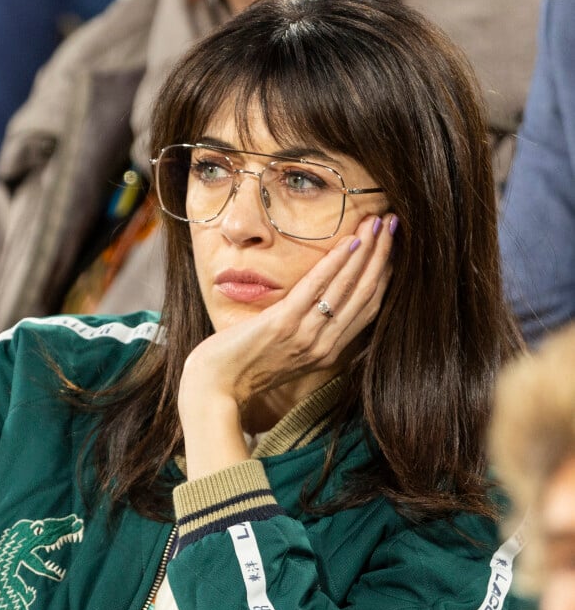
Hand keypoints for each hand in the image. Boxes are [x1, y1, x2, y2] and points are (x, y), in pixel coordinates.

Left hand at [179, 212, 395, 478]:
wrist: (215, 387)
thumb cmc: (244, 366)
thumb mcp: (285, 350)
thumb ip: (306, 329)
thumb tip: (317, 300)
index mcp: (328, 352)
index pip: (368, 308)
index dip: (384, 275)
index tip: (392, 246)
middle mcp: (324, 346)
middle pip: (366, 295)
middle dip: (383, 256)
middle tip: (393, 224)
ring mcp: (306, 336)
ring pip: (349, 288)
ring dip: (367, 252)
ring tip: (378, 222)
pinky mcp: (284, 325)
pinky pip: (317, 288)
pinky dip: (336, 263)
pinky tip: (350, 241)